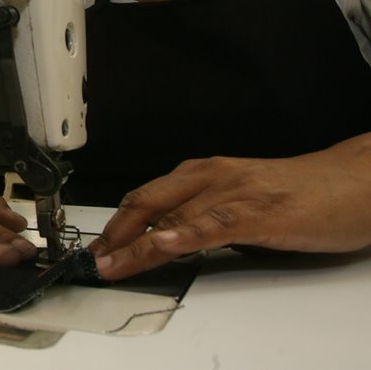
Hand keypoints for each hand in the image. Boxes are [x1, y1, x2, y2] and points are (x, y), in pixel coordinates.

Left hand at [90, 146, 370, 280]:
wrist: (355, 181)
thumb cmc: (301, 194)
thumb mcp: (239, 202)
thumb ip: (205, 216)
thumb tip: (168, 240)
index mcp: (203, 174)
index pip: (145, 198)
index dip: (114, 226)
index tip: (96, 250)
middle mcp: (211, 176)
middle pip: (146, 203)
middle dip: (114, 235)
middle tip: (93, 261)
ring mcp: (234, 192)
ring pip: (173, 216)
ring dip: (137, 244)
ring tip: (111, 264)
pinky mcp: (261, 212)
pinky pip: (215, 224)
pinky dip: (186, 234)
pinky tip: (165, 244)